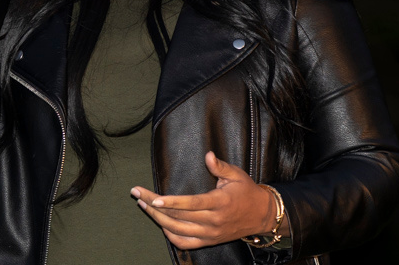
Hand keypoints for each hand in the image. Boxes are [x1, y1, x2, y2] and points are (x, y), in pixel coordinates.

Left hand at [130, 151, 280, 249]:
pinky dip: (170, 235)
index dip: (171, 202)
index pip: (191, 204)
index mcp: (219, 202)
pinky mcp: (209, 241)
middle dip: (153, 205)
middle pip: (178, 216)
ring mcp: (210, 233)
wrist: (261, 215)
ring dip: (157, 218)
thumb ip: (220, 166)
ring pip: (178, 230)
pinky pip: (185, 243)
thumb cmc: (246, 191)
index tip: (153, 198)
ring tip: (142, 205)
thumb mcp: (236, 174)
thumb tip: (208, 155)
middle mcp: (213, 221)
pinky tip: (159, 223)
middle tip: (136, 194)